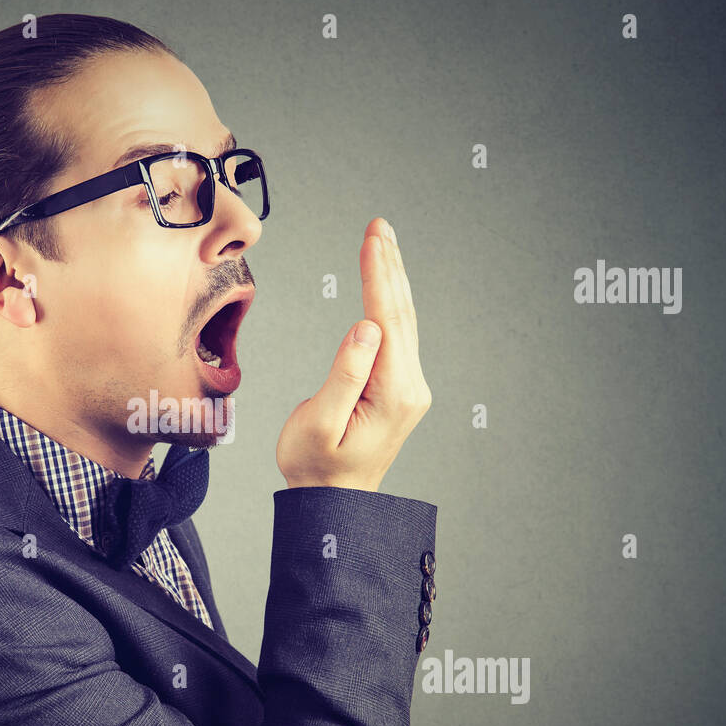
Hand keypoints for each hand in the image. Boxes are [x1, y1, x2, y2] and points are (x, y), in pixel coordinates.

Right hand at [276, 217, 430, 491]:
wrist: (333, 501)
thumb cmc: (317, 467)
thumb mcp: (320, 423)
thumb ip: (345, 374)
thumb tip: (366, 327)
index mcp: (393, 394)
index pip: (387, 321)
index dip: (378, 276)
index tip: (371, 238)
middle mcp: (409, 387)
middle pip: (400, 314)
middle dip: (388, 266)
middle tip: (379, 224)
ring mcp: (407, 386)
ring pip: (401, 321)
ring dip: (390, 278)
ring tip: (380, 239)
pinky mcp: (397, 387)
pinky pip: (396, 334)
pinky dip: (388, 301)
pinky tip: (383, 281)